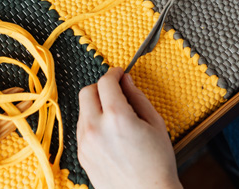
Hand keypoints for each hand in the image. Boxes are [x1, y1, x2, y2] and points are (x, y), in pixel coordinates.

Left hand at [77, 68, 181, 188]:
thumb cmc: (157, 164)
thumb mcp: (155, 124)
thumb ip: (138, 97)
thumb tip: (126, 81)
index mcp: (117, 117)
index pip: (106, 82)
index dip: (114, 73)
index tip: (119, 73)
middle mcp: (96, 128)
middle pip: (86, 92)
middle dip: (100, 86)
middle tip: (115, 90)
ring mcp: (85, 143)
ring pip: (82, 110)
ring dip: (95, 105)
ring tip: (115, 115)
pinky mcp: (82, 155)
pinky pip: (82, 129)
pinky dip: (92, 123)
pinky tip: (109, 132)